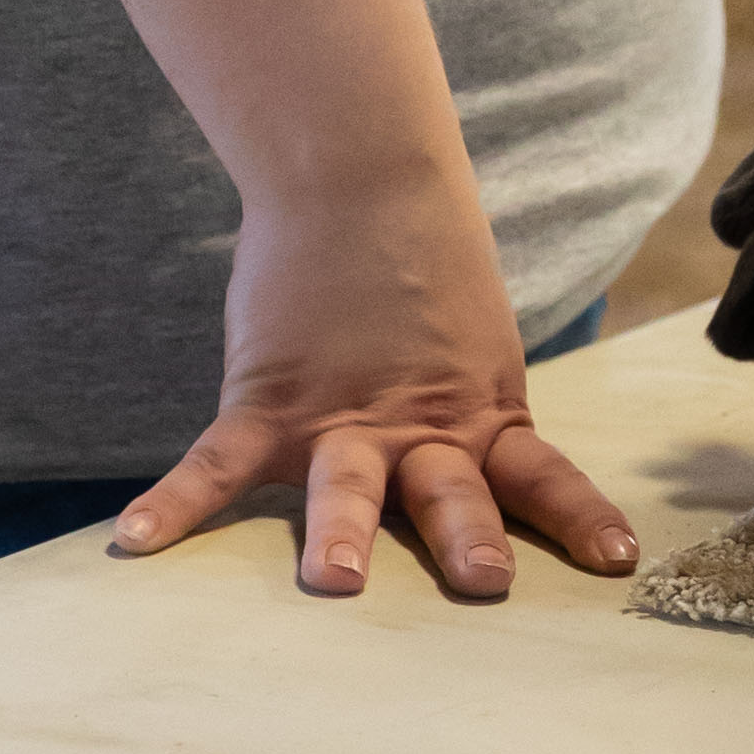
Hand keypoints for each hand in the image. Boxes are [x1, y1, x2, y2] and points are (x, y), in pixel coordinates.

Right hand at [113, 183, 640, 595]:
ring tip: (334, 581)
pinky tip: (137, 544)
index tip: (616, 561)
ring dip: (342, 532)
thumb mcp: (473, 339)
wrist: (357, 172)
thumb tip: (481, 465)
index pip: (540, 476)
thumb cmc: (422, 257)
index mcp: (479, 412)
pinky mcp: (267, 398)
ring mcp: (339, 416)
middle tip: (485, 580)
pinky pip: (216, 463)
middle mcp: (418, 426)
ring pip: (346, 485)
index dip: (578, 519)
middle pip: (449, 491)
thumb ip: (469, 412)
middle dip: (466, 538)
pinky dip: (174, 503)